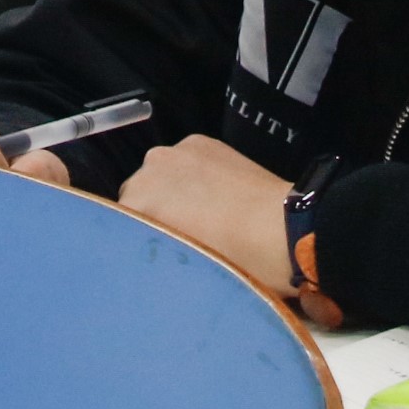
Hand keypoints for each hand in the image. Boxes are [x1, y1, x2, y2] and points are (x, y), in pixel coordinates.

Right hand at [116, 133, 308, 302]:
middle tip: (182, 238)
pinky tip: (213, 194)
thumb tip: (148, 250)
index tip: (157, 254)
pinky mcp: (202, 141)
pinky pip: (182, 161)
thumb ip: (156, 250)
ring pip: (159, 176)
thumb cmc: (236, 261)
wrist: (287, 230)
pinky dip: (190, 175)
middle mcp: (150, 167)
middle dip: (153, 213)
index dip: (137, 240)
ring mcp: (178, 150)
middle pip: (137, 194)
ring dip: (170, 192)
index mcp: (140, 200)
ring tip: (200, 215)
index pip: (121, 222)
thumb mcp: (185, 266)